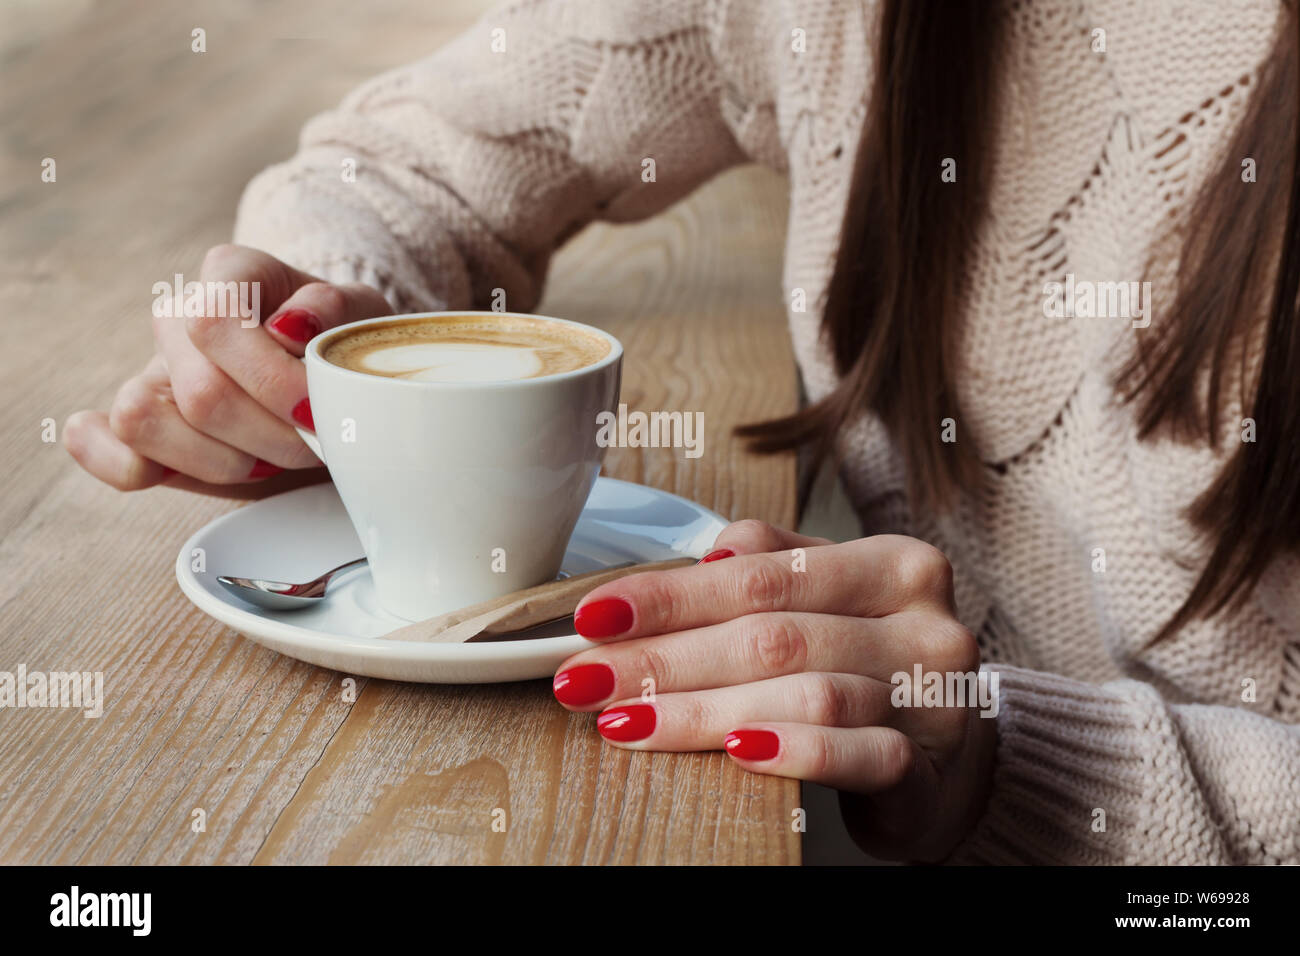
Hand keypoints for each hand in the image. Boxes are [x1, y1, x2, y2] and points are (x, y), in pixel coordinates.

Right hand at [64, 244, 390, 491]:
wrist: (329, 372)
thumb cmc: (343, 343)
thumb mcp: (363, 317)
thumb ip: (337, 310)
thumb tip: (289, 326)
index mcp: (233, 274)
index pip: (214, 321)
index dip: (270, 380)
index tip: (316, 410)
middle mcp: (181, 316)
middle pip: (200, 392)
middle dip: (270, 437)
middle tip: (314, 441)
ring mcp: (155, 369)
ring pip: (143, 420)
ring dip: (224, 460)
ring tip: (272, 455)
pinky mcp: (144, 421)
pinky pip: (107, 448)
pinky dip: (129, 467)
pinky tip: (170, 471)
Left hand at [552, 520, 996, 861]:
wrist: (955, 757)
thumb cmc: (872, 664)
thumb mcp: (833, 595)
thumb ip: (773, 564)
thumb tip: (703, 558)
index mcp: (895, 565)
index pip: (764, 575)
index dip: (671, 595)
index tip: (595, 616)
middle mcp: (922, 624)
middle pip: (771, 636)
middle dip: (664, 658)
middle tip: (585, 678)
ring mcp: (932, 699)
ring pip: (804, 693)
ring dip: (700, 710)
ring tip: (626, 721)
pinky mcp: (929, 768)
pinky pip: (859, 755)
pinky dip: (795, 751)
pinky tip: (736, 750)